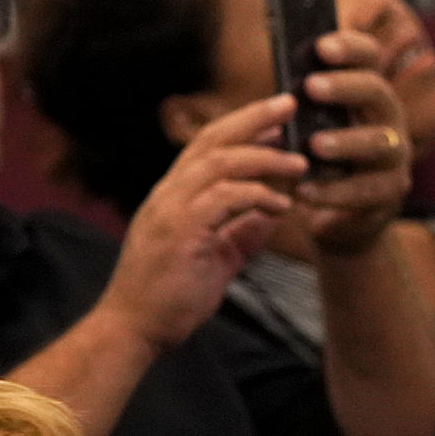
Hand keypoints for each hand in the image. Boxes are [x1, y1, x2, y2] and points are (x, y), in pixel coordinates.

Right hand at [102, 98, 305, 351]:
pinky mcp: (179, 230)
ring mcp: (170, 209)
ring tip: (299, 163)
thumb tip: (272, 213)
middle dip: (253, 117)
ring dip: (264, 158)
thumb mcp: (218, 258)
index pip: (207, 145)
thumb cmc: (170, 297)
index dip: (242, 125)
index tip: (277, 116)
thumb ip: (242, 233)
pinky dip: (256, 194)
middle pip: (212, 139)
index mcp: (174, 196)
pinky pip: (223, 197)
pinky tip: (281, 205)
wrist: (135, 330)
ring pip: (220, 161)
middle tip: (290, 104)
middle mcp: (168, 193)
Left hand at [291, 25, 414, 255]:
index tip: (321, 45)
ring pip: (379, 143)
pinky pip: (365, 191)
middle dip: (345, 87)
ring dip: (346, 141)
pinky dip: (333, 191)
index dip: (350, 47)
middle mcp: (388, 119)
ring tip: (314, 144)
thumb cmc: (316, 161)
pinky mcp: (389, 195)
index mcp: (368, 92)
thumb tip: (277, 81)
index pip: (369, 57)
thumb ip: (300, 104)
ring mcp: (394, 158)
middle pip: (378, 93)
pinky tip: (303, 190)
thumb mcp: (307, 127)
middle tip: (311, 85)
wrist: (333, 218)